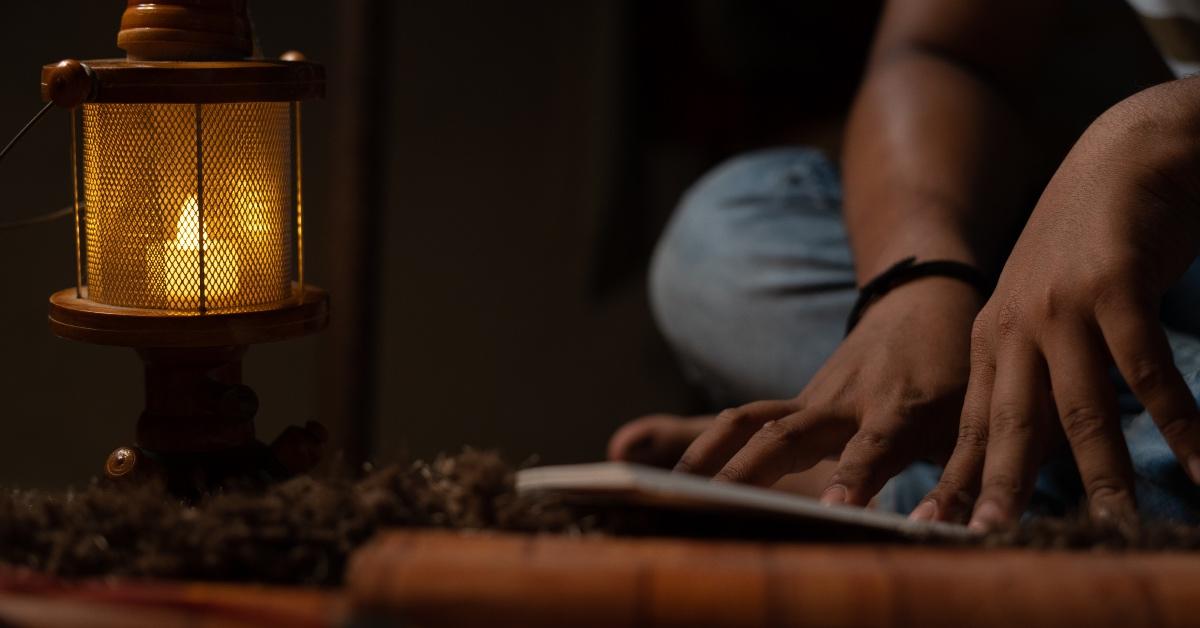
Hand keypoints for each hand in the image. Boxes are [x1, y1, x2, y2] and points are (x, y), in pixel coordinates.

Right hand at [674, 277, 982, 505]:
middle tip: (715, 503)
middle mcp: (846, 401)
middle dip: (751, 471)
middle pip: (789, 434)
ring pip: (751, 420)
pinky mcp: (792, 403)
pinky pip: (744, 422)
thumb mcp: (973, 421)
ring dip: (711, 453)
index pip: (873, 447)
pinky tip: (677, 476)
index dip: (855, 477)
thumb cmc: (954, 372)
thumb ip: (964, 475)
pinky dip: (706, 445)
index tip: (837, 509)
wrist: (919, 303)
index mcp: (899, 408)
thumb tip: (967, 528)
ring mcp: (812, 398)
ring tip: (674, 488)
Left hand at [912, 97, 1199, 528]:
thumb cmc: (1088, 245)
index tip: (934, 529)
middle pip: (1005, 425)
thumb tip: (1033, 445)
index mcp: (991, 338)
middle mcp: (1014, 327)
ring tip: (1118, 528)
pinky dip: (1180, 422)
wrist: (1123, 154)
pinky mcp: (1113, 288)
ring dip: (1102, 475)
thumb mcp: (1043, 310)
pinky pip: (1148, 372)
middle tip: (988, 541)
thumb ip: (1034, 372)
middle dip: (995, 488)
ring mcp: (1060, 308)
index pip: (969, 423)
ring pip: (1077, 410)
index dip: (955, 479)